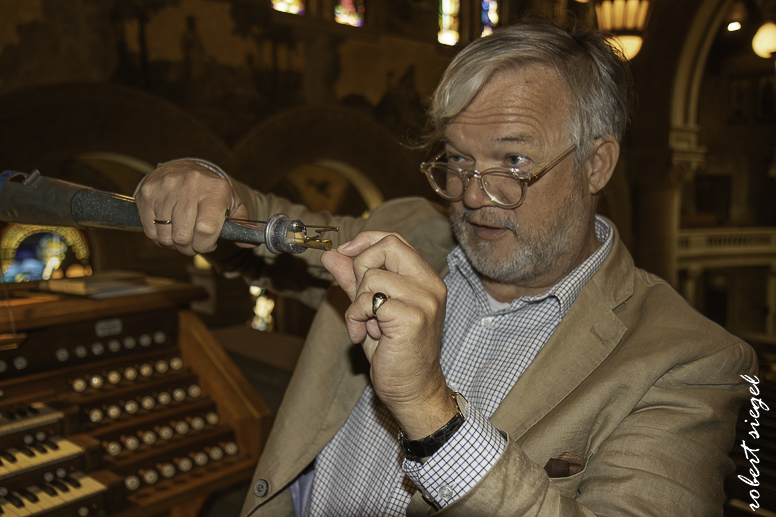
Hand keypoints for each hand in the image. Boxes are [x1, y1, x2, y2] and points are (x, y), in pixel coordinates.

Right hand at [135, 160, 249, 255]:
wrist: (183, 168)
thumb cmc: (210, 191)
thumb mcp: (231, 202)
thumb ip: (241, 223)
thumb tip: (249, 242)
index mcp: (215, 190)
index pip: (206, 229)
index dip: (206, 245)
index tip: (208, 244)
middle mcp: (190, 185)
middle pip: (183, 237)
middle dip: (189, 248)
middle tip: (193, 243)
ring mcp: (166, 188)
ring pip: (165, 236)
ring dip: (173, 244)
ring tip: (181, 234)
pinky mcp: (148, 193)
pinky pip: (150, 230)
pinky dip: (158, 237)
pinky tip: (168, 228)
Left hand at [321, 231, 456, 438]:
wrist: (413, 390)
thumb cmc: (395, 352)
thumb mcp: (371, 309)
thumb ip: (354, 280)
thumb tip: (330, 255)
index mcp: (425, 278)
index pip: (394, 239)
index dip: (365, 241)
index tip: (344, 253)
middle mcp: (430, 285)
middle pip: (387, 246)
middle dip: (361, 268)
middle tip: (360, 298)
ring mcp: (424, 301)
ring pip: (371, 277)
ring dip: (356, 304)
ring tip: (365, 326)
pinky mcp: (412, 318)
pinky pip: (367, 302)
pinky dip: (355, 318)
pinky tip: (363, 336)